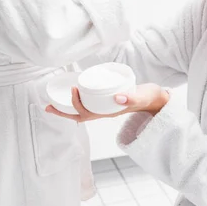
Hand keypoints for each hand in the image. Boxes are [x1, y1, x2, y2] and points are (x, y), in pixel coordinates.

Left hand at [45, 83, 169, 122]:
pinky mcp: (108, 103)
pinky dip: (77, 102)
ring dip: (66, 110)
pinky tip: (73, 94)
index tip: (73, 88)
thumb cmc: (150, 97)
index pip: (87, 113)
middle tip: (47, 105)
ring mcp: (106, 109)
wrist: (159, 100)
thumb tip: (117, 97)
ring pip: (82, 112)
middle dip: (62, 113)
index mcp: (110, 113)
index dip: (76, 104)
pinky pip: (88, 106)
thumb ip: (133, 96)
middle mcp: (105, 113)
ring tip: (52, 104)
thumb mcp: (143, 95)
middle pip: (79, 116)